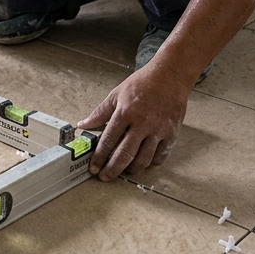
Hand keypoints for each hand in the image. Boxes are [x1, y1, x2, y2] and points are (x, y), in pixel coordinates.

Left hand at [76, 62, 191, 179]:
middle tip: (105, 177)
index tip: (93, 168)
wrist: (170, 76)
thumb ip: (100, 112)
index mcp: (125, 112)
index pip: (108, 140)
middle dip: (112, 169)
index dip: (99, 157)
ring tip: (123, 170)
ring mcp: (158, 130)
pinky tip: (143, 162)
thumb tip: (83, 124)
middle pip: (125, 154)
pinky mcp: (171, 133)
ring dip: (131, 169)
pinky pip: (160, 156)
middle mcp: (142, 123)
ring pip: (143, 159)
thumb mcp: (116, 94)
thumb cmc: (143, 83)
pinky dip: (150, 163)